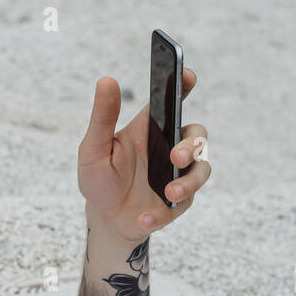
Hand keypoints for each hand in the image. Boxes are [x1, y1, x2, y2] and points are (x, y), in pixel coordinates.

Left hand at [77, 68, 210, 241]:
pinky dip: (163, 214)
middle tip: (175, 156)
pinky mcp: (177, 202)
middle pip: (196, 136)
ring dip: (189, 182)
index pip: (171, 101)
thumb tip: (106, 81)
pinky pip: (182, 205)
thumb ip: (103, 118)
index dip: (183, 85)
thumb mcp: (93, 148)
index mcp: (149, 129)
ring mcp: (177, 174)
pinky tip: (144, 219)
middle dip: (191, 145)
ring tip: (170, 193)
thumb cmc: (99, 179)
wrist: (104, 218)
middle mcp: (169, 147)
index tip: (188, 76)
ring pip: (201, 171)